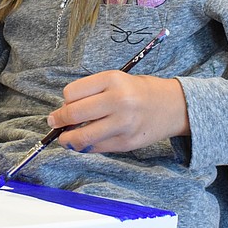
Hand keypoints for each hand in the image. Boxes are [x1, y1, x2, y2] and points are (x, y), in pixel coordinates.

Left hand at [46, 72, 189, 153]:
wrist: (173, 105)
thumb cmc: (139, 91)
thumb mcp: (116, 80)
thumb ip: (92, 92)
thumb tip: (63, 113)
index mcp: (113, 79)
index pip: (71, 93)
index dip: (64, 101)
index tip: (64, 105)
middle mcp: (118, 101)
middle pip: (73, 114)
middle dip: (58, 120)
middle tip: (54, 122)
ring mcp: (122, 124)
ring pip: (81, 137)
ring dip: (67, 139)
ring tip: (65, 137)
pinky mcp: (126, 143)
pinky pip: (95, 148)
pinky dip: (85, 147)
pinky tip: (85, 142)